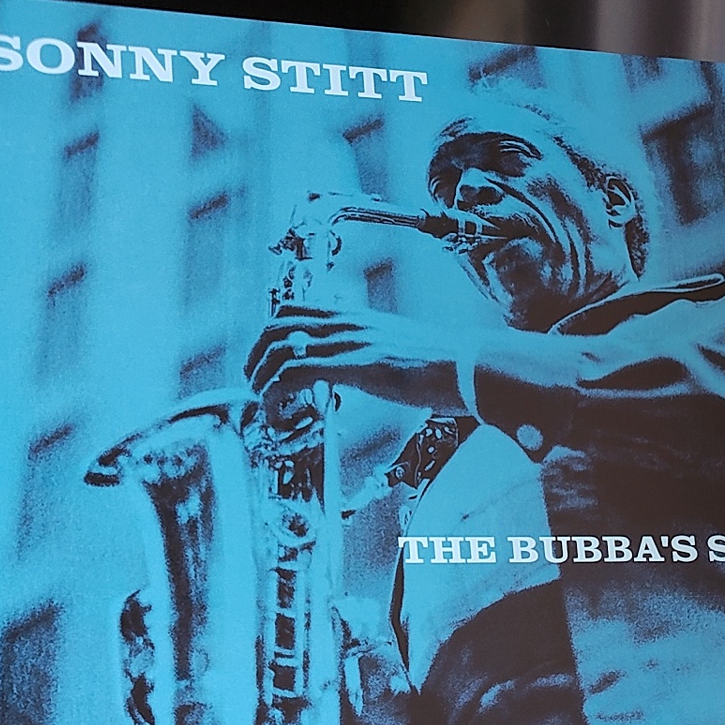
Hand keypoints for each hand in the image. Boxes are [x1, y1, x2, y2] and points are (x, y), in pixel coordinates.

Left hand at [245, 305, 467, 413]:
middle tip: (254, 386)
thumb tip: (369, 374)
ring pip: (279, 348)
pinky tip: (282, 414)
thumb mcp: (400, 353)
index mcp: (356, 318)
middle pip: (277, 325)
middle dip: (256, 356)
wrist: (470, 367)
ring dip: (261, 378)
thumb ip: (375, 358)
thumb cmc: (446, 366)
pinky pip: (295, 373)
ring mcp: (348, 342)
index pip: (295, 310)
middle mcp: (346, 323)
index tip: (265, 363)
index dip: (269, 335)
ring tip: (264, 405)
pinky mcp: (353, 365)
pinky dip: (277, 395)